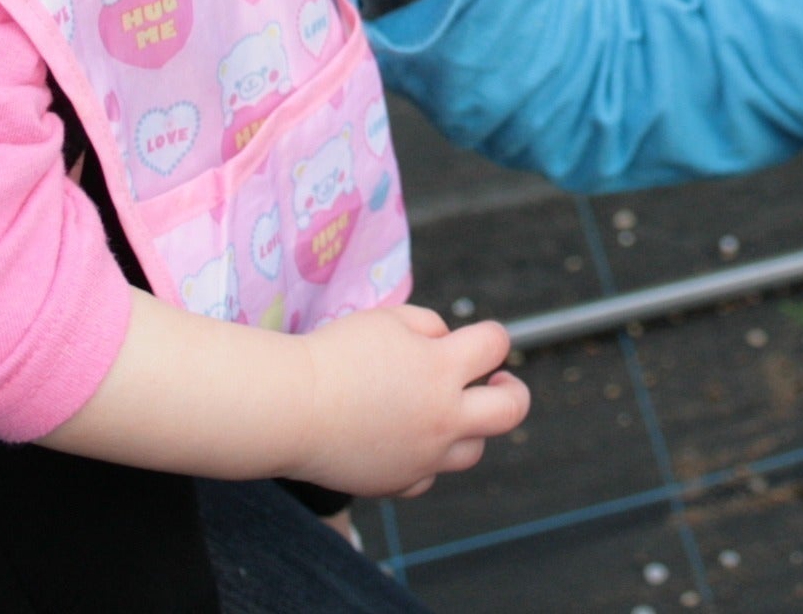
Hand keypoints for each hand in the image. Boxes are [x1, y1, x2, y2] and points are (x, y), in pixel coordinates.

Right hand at [292, 307, 528, 499]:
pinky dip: (426, 459)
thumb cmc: (334, 356)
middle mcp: (443, 417)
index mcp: (443, 369)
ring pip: (474, 451)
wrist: (289, 409)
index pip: (495, 344)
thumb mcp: (387, 319)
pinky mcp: (397, 482)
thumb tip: (448, 343)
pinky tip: (406, 439)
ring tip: (445, 411)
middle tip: (496, 383)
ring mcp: (423, 457)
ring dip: (468, 428)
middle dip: (513, 392)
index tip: (478, 339)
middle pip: (511, 411)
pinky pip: (428, 476)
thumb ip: (429, 327)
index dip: (491, 336)